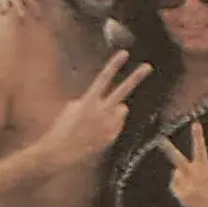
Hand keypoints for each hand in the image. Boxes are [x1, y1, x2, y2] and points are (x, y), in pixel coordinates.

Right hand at [43, 50, 151, 164]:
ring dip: (116, 109)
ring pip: (122, 109)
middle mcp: (101, 113)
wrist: (59, 152)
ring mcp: (108, 126)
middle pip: (122, 91)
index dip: (114, 65)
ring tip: (100, 118)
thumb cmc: (63, 128)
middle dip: (135, 78)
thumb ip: (91, 100)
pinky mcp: (111, 137)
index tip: (124, 54)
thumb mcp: (72, 108)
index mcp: (88, 102)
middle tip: (148, 67)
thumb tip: (109, 103)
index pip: (103, 78)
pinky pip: (118, 124)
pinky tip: (98, 131)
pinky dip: (112, 124)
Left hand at [157, 120, 207, 206]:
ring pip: (175, 175)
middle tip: (160, 139)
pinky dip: (180, 189)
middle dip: (169, 149)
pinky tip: (189, 196)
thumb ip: (190, 172)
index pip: (200, 149)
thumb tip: (174, 172)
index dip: (198, 136)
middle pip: (178, 160)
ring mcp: (188, 186)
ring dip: (180, 178)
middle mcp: (195, 176)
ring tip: (193, 189)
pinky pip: (175, 186)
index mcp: (205, 168)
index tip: (195, 124)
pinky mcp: (182, 195)